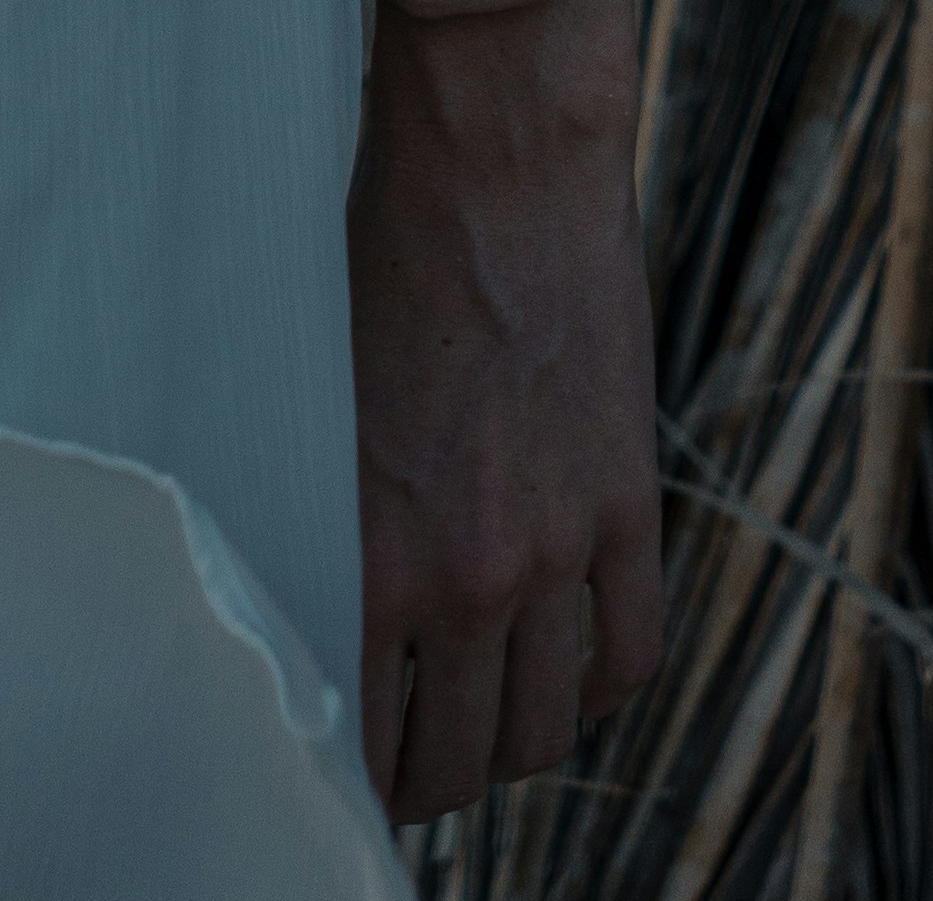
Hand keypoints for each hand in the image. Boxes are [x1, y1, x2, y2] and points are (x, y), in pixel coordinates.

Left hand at [351, 0, 660, 813]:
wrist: (496, 155)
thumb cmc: (374, 255)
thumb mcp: (312, 404)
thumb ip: (316, 521)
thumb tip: (304, 606)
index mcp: (366, 553)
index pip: (361, 738)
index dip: (353, 771)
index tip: (348, 763)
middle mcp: (466, 575)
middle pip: (461, 760)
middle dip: (431, 777)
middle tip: (415, 758)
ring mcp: (557, 546)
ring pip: (545, 728)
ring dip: (511, 743)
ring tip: (485, 719)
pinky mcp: (626, 501)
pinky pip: (628, 654)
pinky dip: (596, 685)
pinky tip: (566, 667)